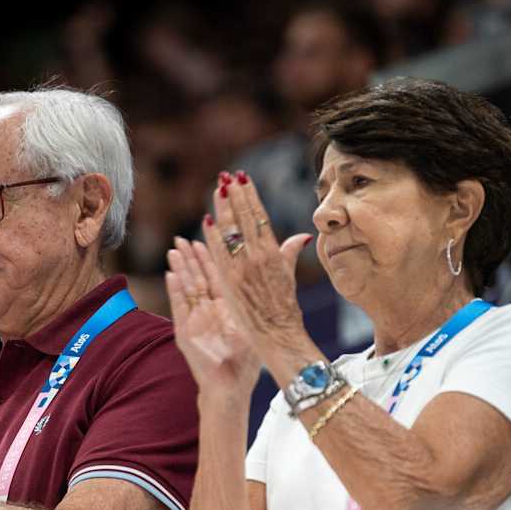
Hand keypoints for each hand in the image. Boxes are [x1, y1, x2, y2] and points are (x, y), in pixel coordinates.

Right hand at [167, 235, 261, 400]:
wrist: (232, 386)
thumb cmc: (247, 358)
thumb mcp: (257, 321)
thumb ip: (266, 294)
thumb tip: (283, 281)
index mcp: (225, 307)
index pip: (217, 275)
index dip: (211, 255)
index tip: (207, 235)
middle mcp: (208, 311)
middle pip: (198, 278)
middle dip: (191, 257)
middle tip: (183, 237)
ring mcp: (195, 321)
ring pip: (187, 289)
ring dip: (180, 269)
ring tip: (174, 249)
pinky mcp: (186, 333)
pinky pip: (180, 308)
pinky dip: (175, 291)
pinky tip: (171, 274)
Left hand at [204, 171, 311, 352]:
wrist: (276, 332)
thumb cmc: (285, 306)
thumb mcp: (288, 274)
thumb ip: (290, 251)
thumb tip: (302, 236)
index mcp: (273, 252)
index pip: (259, 216)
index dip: (250, 195)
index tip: (243, 178)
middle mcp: (257, 257)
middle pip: (243, 219)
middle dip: (234, 196)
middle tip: (225, 176)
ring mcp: (241, 268)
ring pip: (229, 232)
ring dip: (222, 209)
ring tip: (217, 190)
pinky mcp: (228, 281)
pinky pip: (218, 254)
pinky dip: (212, 237)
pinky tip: (207, 221)